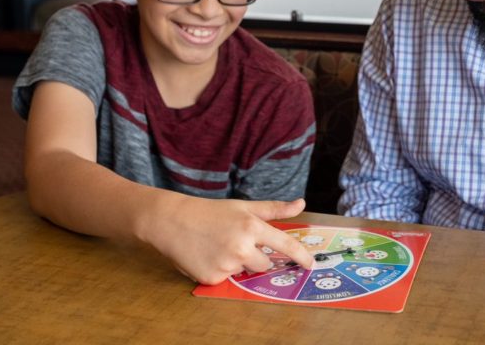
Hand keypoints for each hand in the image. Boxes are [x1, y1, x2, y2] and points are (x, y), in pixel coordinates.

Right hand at [140, 194, 315, 284]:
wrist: (172, 221)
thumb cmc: (211, 212)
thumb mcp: (244, 207)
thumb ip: (274, 209)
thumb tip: (301, 204)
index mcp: (252, 227)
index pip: (285, 245)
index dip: (301, 256)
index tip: (311, 264)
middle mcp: (242, 248)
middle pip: (265, 263)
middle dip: (255, 256)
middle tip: (236, 241)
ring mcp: (227, 265)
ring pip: (245, 272)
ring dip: (238, 264)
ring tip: (219, 246)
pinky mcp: (212, 279)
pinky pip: (227, 280)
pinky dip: (221, 270)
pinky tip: (208, 256)